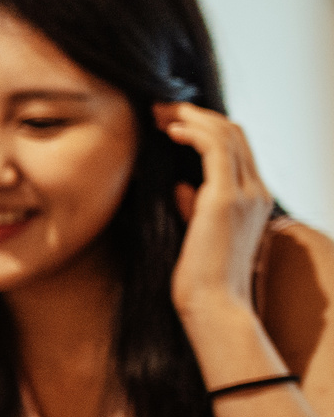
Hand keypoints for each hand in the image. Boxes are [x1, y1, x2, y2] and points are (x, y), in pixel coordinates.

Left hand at [159, 102, 274, 321]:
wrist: (214, 306)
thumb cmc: (201, 279)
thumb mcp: (199, 235)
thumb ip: (195, 208)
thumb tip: (181, 188)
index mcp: (253, 200)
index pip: (236, 149)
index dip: (206, 128)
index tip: (173, 122)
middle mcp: (255, 192)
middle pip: (234, 134)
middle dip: (197, 115)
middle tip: (162, 110)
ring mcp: (244, 194)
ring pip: (226, 134)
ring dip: (191, 117)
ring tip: (160, 113)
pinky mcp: (225, 199)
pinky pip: (214, 149)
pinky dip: (193, 131)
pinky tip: (170, 129)